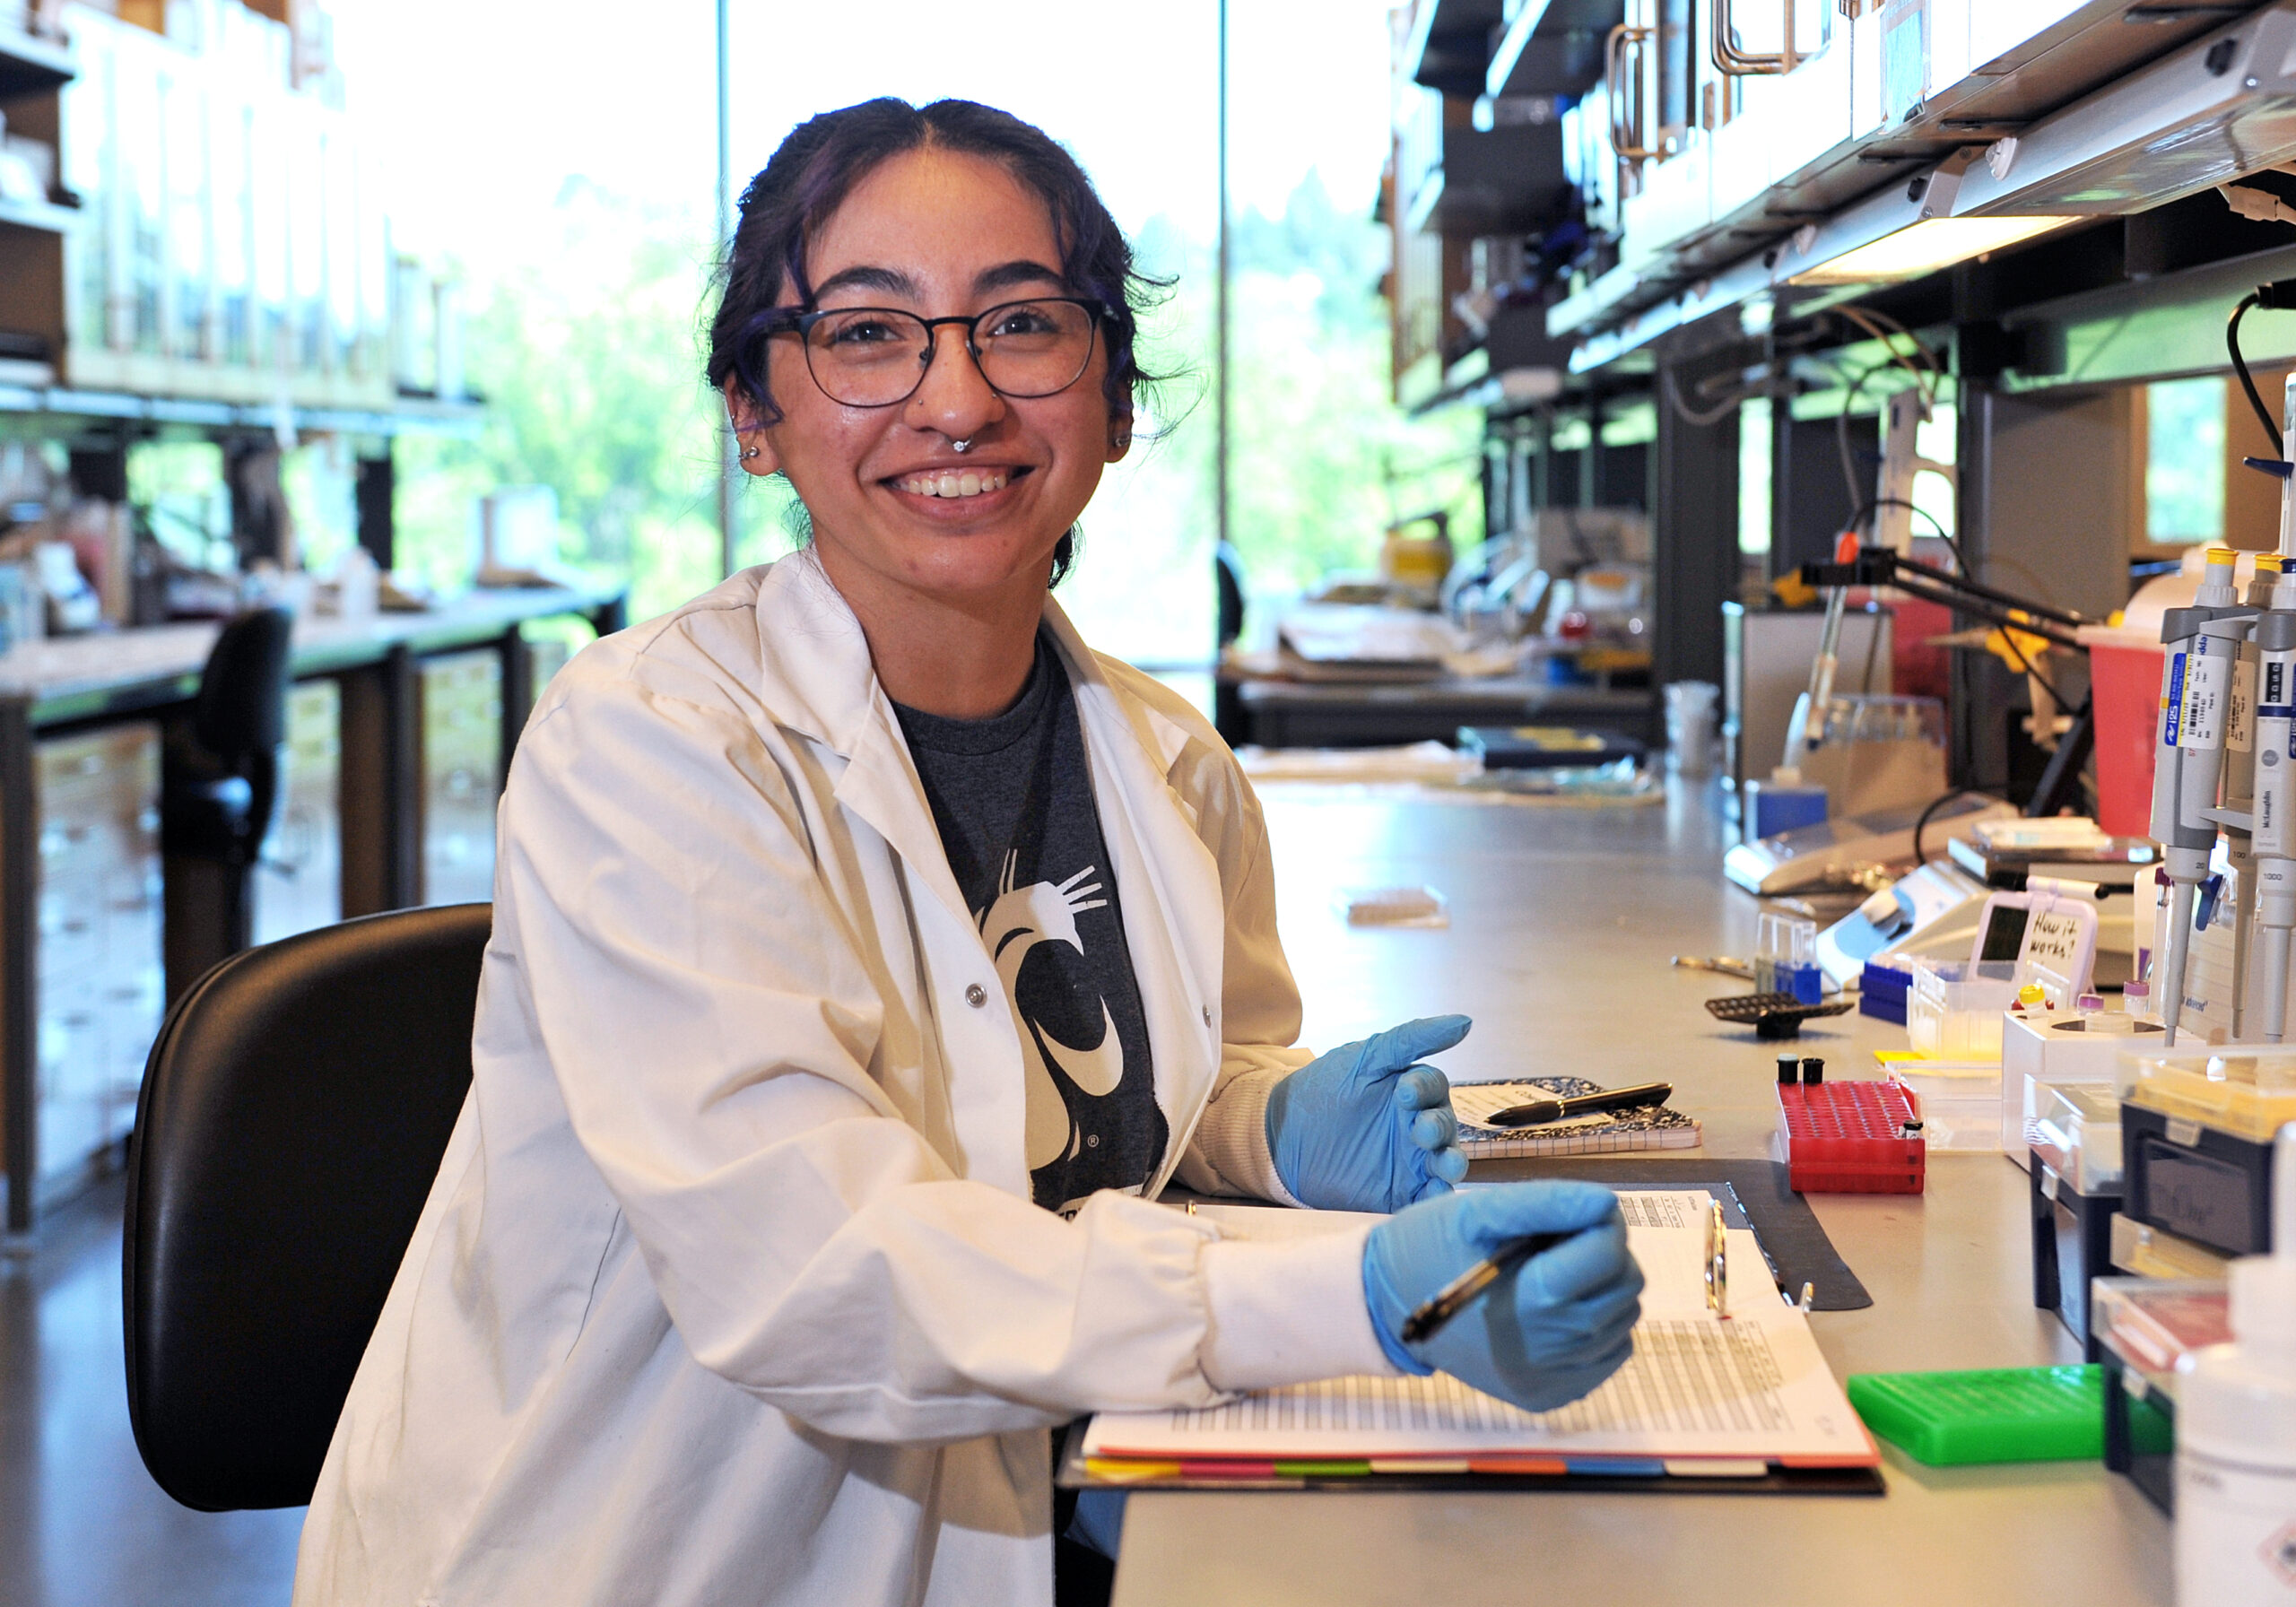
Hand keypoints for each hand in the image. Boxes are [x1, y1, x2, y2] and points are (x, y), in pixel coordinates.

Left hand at [1264, 1015, 1471, 1211]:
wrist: (1279, 1136)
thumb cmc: (1322, 1089)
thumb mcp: (1364, 1058)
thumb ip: (1412, 1039)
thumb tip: (1465, 1022)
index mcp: (1410, 1091)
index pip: (1434, 1087)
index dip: (1425, 1090)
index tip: (1403, 1095)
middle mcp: (1416, 1125)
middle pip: (1445, 1125)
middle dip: (1439, 1128)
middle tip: (1420, 1132)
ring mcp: (1410, 1161)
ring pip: (1445, 1162)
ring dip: (1450, 1163)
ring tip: (1443, 1166)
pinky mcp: (1398, 1191)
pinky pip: (1426, 1195)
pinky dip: (1436, 1196)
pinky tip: (1433, 1192)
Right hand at [1361, 1181, 1642, 1413]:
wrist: (1386, 1310)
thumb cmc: (1429, 1249)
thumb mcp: (1478, 1212)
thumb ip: (1546, 1203)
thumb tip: (1605, 1204)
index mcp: (1533, 1302)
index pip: (1608, 1250)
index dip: (1598, 1218)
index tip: (1568, 1211)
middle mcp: (1553, 1351)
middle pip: (1624, 1284)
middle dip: (1604, 1250)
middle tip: (1559, 1239)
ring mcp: (1556, 1379)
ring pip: (1622, 1317)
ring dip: (1602, 1286)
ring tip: (1553, 1272)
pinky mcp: (1555, 1395)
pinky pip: (1609, 1352)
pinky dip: (1596, 1324)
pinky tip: (1555, 1309)